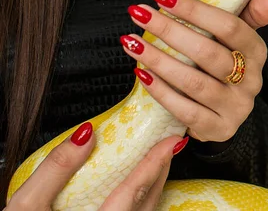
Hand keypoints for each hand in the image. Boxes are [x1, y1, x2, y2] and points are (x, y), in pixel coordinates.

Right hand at [5, 122, 186, 210]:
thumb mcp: (25, 207)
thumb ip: (55, 170)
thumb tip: (85, 135)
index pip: (132, 192)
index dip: (154, 163)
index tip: (171, 142)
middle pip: (146, 203)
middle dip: (160, 172)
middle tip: (169, 145)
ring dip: (153, 188)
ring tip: (156, 164)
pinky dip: (140, 201)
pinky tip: (136, 190)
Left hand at [122, 0, 267, 141]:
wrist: (223, 111)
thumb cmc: (223, 62)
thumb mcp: (237, 38)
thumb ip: (250, 14)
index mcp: (257, 52)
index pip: (230, 26)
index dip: (196, 11)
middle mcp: (252, 81)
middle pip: (209, 53)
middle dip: (170, 31)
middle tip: (140, 14)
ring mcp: (237, 108)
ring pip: (195, 83)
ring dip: (159, 60)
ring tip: (132, 42)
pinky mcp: (220, 129)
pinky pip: (186, 111)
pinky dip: (161, 92)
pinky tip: (141, 74)